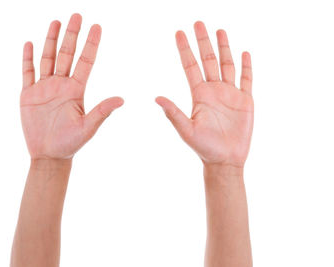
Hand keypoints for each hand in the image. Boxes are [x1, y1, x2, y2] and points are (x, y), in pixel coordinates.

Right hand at [20, 14, 122, 159]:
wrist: (49, 155)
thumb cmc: (71, 144)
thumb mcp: (88, 127)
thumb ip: (102, 112)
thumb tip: (122, 99)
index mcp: (76, 90)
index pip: (85, 61)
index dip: (91, 44)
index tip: (97, 27)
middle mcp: (61, 85)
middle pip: (67, 55)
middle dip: (72, 35)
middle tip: (77, 15)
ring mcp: (44, 88)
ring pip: (48, 58)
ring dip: (51, 41)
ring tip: (56, 22)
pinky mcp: (28, 94)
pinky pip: (27, 72)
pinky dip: (27, 58)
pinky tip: (29, 43)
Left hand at [156, 21, 252, 167]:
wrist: (225, 160)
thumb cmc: (203, 148)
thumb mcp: (186, 130)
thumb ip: (173, 113)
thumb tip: (155, 97)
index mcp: (199, 94)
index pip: (190, 66)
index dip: (185, 49)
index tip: (179, 32)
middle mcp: (213, 90)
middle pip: (208, 60)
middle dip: (203, 41)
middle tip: (198, 22)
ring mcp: (230, 94)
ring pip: (227, 65)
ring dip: (224, 48)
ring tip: (220, 31)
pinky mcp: (245, 101)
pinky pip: (246, 79)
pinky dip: (246, 67)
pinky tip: (244, 53)